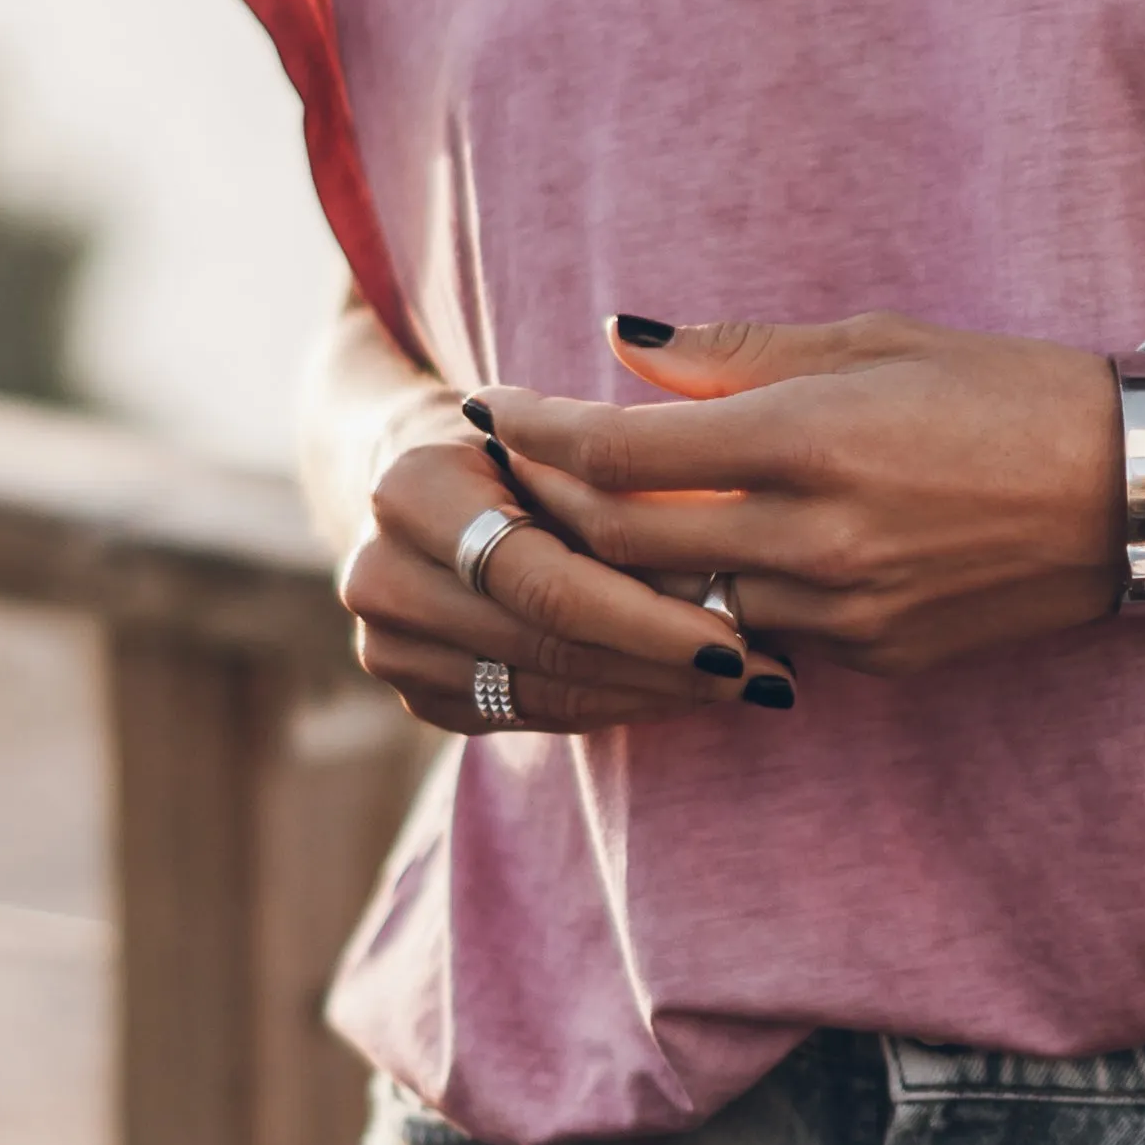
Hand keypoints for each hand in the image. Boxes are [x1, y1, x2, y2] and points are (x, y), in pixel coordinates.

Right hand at [338, 423, 789, 732]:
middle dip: (667, 663)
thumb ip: (624, 468)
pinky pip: (536, 716)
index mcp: (409, 490)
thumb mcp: (569, 429)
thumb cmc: (531, 443)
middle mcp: (378, 575)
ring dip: (659, 694)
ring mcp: (389, 647)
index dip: (648, 614)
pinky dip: (619, 707)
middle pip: (549, 645)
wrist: (441, 483)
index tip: (745, 632)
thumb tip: (729, 522)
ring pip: (548, 692)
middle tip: (766, 676)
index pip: (546, 580)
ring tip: (750, 688)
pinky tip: (688, 695)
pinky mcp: (418, 695)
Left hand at [473, 314, 1124, 675]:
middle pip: (625, 544)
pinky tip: (704, 572)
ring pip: (684, 605)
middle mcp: (817, 538)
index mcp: (811, 439)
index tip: (492, 409)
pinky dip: (717, 605)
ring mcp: (844, 612)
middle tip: (513, 477)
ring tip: (587, 528)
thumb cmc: (1008, 391)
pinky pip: (762, 636)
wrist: (1137, 495)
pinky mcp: (874, 659)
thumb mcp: (875, 342)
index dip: (537, 432)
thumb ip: (736, 359)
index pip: (621, 453)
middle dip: (552, 510)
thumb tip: (619, 347)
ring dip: (625, 572)